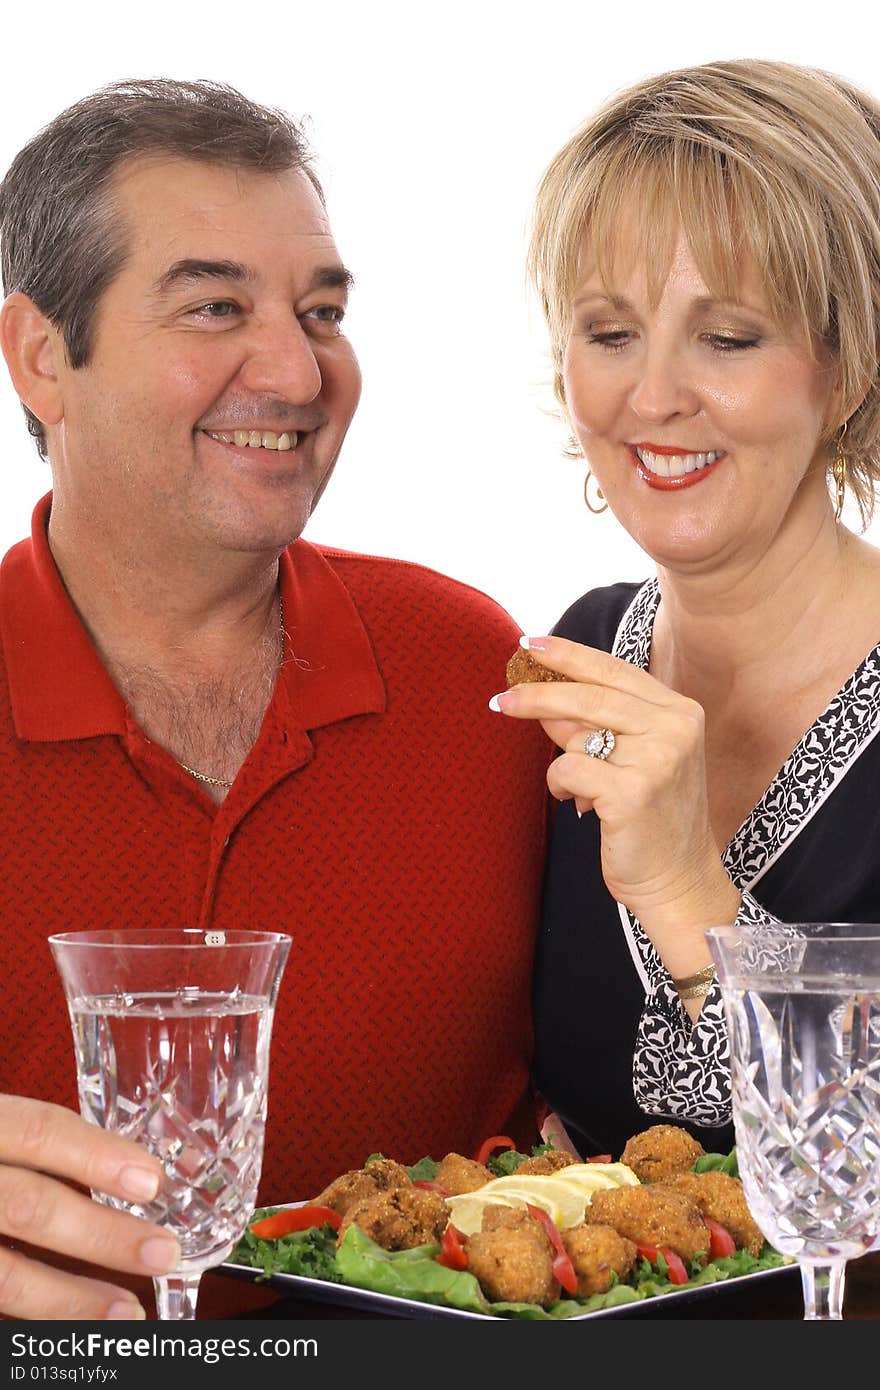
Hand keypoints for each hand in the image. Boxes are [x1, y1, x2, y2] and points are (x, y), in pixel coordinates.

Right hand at [0, 1095, 179, 1319]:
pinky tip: (60, 1335)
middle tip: (161, 1251)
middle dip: (101, 1235)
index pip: (37, 1130)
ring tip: (125, 1314)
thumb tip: (117, 1171)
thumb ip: (21, 1144)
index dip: (97, 1155)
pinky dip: (20, 1323)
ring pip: (0, 1273)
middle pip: (28, 1206)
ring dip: (68, 1299)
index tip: (151, 1181)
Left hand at [490, 637, 739, 972]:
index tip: (528, 645)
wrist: (678, 882)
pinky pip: (568, 770)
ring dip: (564, 764)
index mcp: (679, 711)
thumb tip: (540, 694)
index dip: (568, 655)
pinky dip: (562, 786)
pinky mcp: (633, 791)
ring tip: (581, 790)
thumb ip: (594, 724)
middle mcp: (675, 728)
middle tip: (500, 700)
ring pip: (576, 737)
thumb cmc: (651, 819)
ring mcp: (657, 759)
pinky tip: (579, 805)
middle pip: (589, 695)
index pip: (613, 669)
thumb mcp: (631, 759)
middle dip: (537, 695)